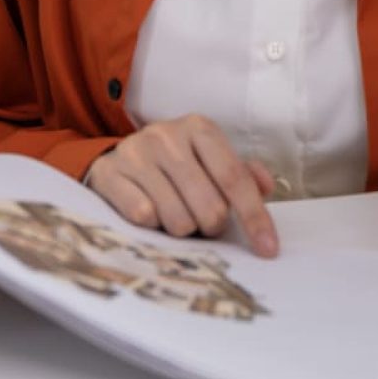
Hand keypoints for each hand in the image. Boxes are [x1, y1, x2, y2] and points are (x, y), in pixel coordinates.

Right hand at [84, 115, 279, 257]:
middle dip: (212, 226)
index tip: (268, 249)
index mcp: (199, 129)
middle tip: (202, 220)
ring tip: (175, 214)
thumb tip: (266, 187)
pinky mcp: (110, 174)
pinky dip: (152, 226)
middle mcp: (167, 135)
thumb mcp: (208, 160)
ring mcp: (135, 153)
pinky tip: (151, 211)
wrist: (116, 158)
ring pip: (178, 219)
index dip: (255, 217)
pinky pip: (144, 218)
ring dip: (182, 228)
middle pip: (210, 207)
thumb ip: (241, 174)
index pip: (234, 178)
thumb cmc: (174, 164)